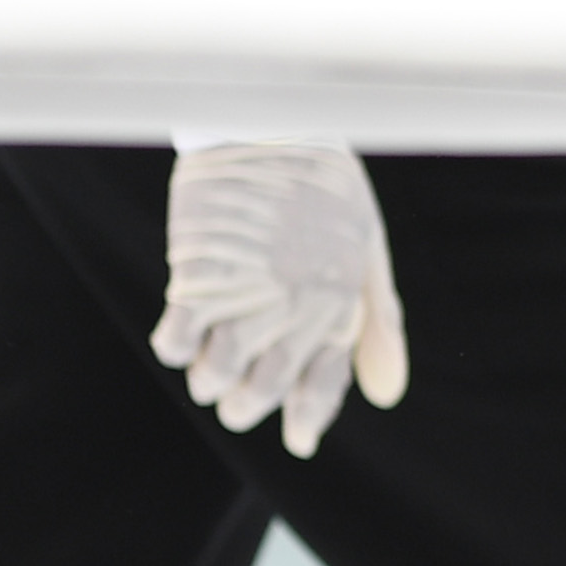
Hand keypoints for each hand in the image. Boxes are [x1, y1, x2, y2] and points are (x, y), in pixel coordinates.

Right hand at [148, 141, 408, 459]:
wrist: (274, 127)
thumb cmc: (325, 188)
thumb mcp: (366, 250)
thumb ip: (378, 322)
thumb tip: (389, 395)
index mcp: (340, 301)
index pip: (325, 381)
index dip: (308, 414)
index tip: (298, 439)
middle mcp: (296, 306)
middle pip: (264, 390)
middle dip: (247, 406)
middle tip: (236, 401)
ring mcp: (245, 292)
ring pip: (216, 374)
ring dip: (210, 380)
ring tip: (210, 367)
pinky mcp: (199, 273)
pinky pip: (176, 339)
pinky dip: (176, 347)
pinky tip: (183, 331)